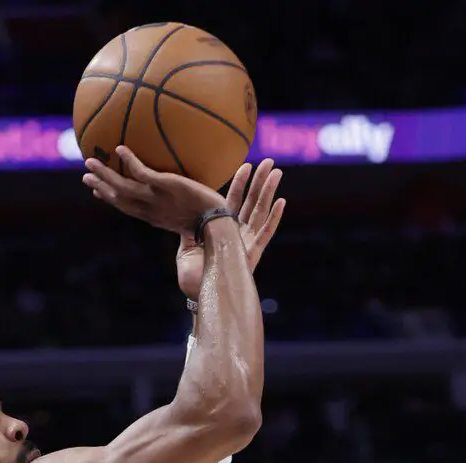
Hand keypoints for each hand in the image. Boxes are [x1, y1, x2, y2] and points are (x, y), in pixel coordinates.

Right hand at [82, 146, 226, 234]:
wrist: (217, 224)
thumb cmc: (213, 220)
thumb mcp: (195, 213)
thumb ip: (187, 201)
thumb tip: (191, 187)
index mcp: (155, 218)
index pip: (129, 208)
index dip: (113, 201)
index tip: (100, 193)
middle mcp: (150, 210)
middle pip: (119, 199)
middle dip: (101, 188)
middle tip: (86, 178)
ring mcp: (155, 198)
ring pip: (122, 187)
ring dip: (104, 175)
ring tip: (90, 162)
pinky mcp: (164, 186)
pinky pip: (141, 172)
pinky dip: (129, 161)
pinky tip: (120, 148)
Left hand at [176, 159, 285, 300]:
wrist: (202, 299)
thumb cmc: (194, 280)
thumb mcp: (186, 250)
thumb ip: (188, 233)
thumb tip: (182, 218)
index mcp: (223, 232)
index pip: (233, 202)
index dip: (239, 184)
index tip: (245, 166)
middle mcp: (238, 236)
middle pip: (252, 202)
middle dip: (260, 181)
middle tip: (269, 161)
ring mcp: (247, 244)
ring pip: (261, 212)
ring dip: (269, 191)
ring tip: (276, 171)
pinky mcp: (253, 254)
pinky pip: (266, 233)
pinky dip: (275, 217)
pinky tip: (282, 201)